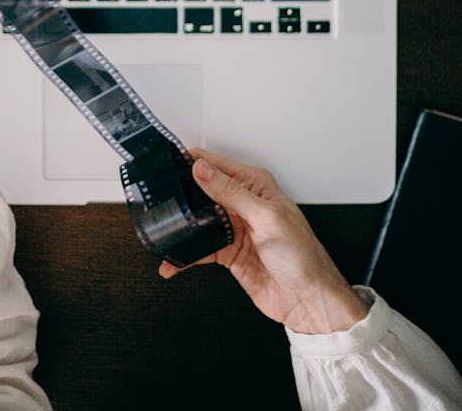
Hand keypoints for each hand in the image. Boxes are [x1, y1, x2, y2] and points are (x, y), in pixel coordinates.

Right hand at [159, 150, 367, 334]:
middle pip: (201, 190)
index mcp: (254, 185)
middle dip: (179, 194)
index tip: (165, 166)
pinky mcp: (228, 252)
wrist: (309, 301)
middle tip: (155, 199)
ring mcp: (234, 227)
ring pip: (197, 219)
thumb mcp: (266, 218)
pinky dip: (185, 255)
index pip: (214, 164)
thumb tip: (201, 169)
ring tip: (159, 231)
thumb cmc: (302, 256)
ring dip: (180, 226)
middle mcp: (242, 202)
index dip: (189, 163)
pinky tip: (172, 261)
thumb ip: (230, 192)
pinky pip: (200, 248)